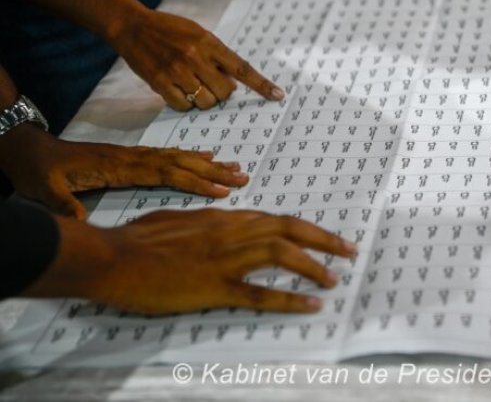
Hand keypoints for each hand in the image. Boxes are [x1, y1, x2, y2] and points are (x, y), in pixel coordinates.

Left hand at [0, 124, 248, 219]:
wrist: (27, 150)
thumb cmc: (38, 171)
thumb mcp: (44, 190)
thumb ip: (64, 205)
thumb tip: (81, 222)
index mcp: (118, 167)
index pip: (165, 174)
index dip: (194, 182)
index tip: (219, 191)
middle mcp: (132, 158)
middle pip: (180, 162)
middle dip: (213, 171)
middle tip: (242, 175)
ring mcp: (134, 155)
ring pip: (178, 157)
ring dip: (208, 163)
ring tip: (234, 167)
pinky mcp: (131, 157)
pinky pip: (168, 156)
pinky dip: (190, 156)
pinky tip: (206, 157)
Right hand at [24, 208, 356, 313]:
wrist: (112, 257)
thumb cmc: (137, 240)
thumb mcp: (177, 221)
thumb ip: (205, 221)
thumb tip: (221, 220)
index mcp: (223, 217)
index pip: (274, 219)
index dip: (304, 228)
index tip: (325, 237)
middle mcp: (230, 232)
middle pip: (287, 229)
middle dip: (323, 239)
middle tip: (349, 250)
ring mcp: (224, 259)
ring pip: (280, 254)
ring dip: (312, 266)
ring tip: (334, 278)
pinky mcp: (213, 287)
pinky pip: (258, 292)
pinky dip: (289, 298)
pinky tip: (310, 304)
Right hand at [108, 8, 284, 110]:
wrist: (132, 26)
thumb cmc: (170, 30)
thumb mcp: (199, 34)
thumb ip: (218, 56)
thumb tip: (234, 83)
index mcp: (209, 42)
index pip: (242, 68)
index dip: (261, 84)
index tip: (278, 96)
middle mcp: (195, 56)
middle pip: (225, 92)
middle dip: (222, 93)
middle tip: (210, 83)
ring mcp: (177, 70)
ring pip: (205, 102)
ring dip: (204, 100)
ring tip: (192, 85)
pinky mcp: (159, 82)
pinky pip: (183, 106)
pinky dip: (185, 104)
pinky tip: (179, 91)